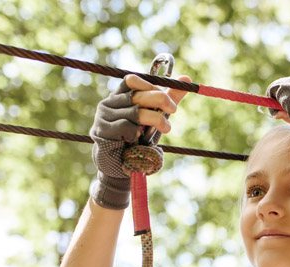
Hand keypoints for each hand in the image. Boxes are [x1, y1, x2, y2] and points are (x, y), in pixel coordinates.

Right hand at [89, 74, 189, 208]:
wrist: (119, 165)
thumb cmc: (137, 139)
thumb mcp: (155, 116)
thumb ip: (169, 98)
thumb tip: (187, 78)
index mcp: (120, 96)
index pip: (132, 81)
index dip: (150, 86)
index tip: (168, 98)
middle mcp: (109, 103)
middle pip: (137, 94)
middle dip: (160, 100)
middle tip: (174, 110)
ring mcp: (104, 116)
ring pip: (135, 112)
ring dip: (155, 120)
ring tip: (166, 129)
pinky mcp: (102, 130)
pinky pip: (126, 127)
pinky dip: (137, 133)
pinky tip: (138, 140)